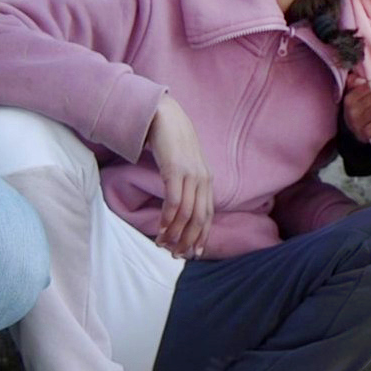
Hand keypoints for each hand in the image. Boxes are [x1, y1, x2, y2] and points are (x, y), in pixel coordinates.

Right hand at [147, 95, 213, 257]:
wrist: (164, 115)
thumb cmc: (172, 142)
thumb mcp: (185, 165)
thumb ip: (187, 183)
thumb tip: (180, 207)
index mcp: (206, 180)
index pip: (208, 214)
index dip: (202, 235)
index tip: (195, 253)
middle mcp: (203, 179)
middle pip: (200, 218)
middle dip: (188, 240)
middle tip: (177, 255)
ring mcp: (191, 174)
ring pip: (187, 213)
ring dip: (175, 233)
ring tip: (164, 245)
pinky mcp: (175, 170)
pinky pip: (174, 200)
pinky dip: (168, 218)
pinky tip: (161, 229)